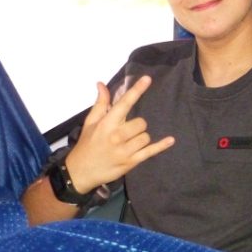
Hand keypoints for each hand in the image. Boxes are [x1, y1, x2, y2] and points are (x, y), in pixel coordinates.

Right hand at [64, 76, 174, 192]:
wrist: (80, 172)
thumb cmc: (87, 144)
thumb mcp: (90, 123)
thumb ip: (100, 104)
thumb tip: (102, 84)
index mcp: (107, 123)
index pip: (125, 103)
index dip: (137, 90)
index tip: (148, 79)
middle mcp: (117, 136)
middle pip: (141, 122)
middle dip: (136, 125)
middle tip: (127, 130)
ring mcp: (125, 150)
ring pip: (145, 136)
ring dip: (140, 137)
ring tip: (129, 142)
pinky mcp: (131, 162)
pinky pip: (150, 151)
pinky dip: (161, 146)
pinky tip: (170, 140)